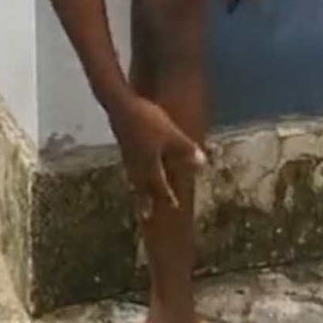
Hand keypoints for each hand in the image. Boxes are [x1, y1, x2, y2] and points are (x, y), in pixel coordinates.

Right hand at [106, 94, 204, 220]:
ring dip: (136, 190)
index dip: (167, 195)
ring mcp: (128, 156)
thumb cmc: (148, 121)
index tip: (173, 207)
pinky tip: (131, 170)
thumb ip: (185, 150)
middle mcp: (137, 165)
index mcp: (150, 165)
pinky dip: (132, 175)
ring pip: (133, 178)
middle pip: (142, 187)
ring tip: (136, 196)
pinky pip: (129, 168)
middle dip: (145, 201)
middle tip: (146, 215)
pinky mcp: (122, 146)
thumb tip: (202, 164)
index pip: (160, 185)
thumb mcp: (171, 135)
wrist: (120, 106)